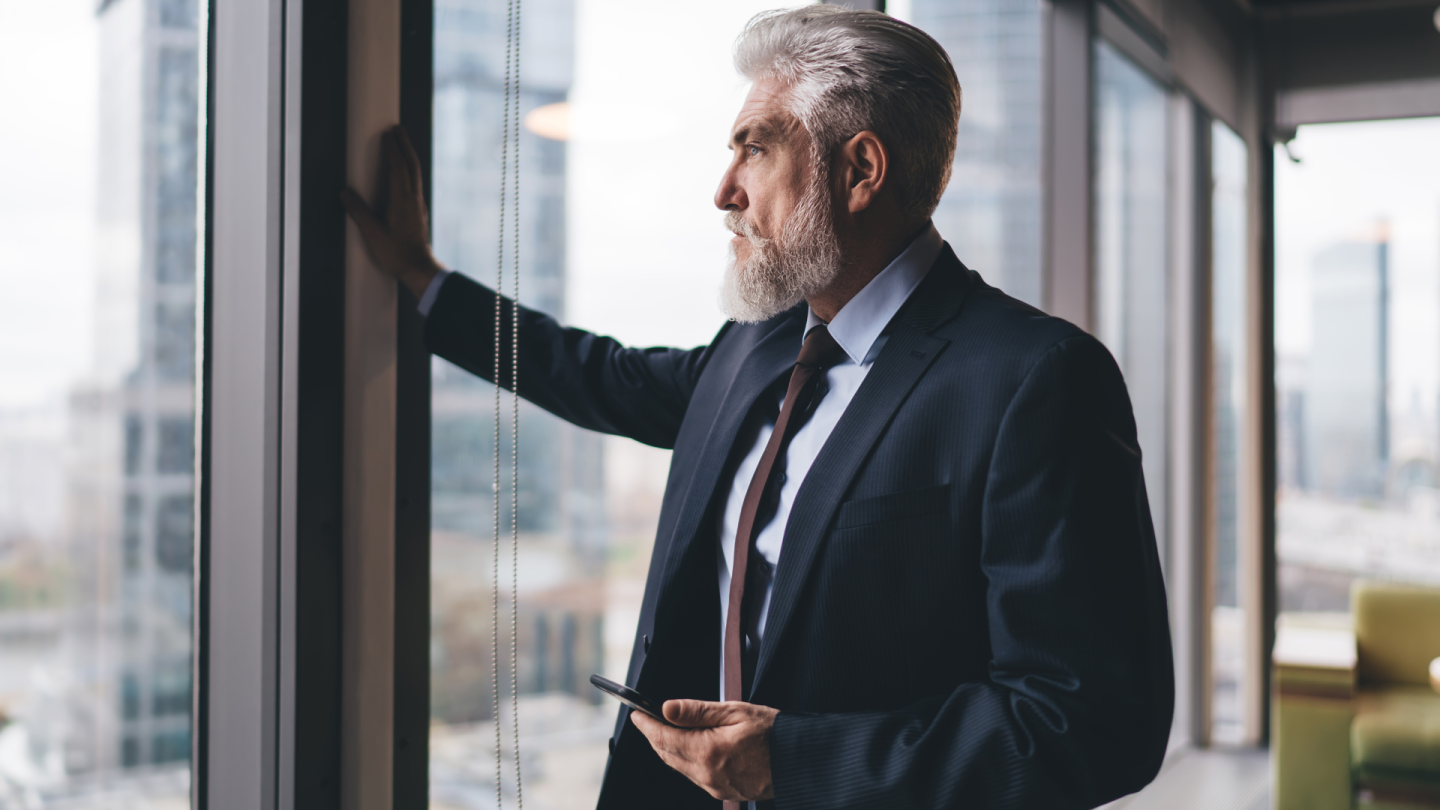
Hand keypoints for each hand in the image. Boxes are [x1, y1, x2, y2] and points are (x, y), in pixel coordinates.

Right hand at [340, 124, 444, 298]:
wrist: (420, 269)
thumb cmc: (397, 254)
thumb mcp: (372, 234)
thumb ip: (359, 212)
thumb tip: (346, 193)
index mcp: (401, 200)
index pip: (397, 167)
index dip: (392, 149)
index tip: (387, 134)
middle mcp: (413, 199)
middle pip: (411, 165)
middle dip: (404, 145)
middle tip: (398, 129)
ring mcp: (419, 205)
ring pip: (416, 174)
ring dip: (409, 156)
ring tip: (402, 144)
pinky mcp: (420, 212)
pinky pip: (416, 183)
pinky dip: (411, 171)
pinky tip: (407, 174)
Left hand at [631, 699, 778, 801]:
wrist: (798, 761)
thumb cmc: (774, 733)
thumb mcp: (736, 711)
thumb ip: (698, 711)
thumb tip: (667, 708)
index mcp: (708, 751)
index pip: (664, 738)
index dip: (646, 725)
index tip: (637, 713)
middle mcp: (707, 773)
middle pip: (667, 754)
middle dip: (654, 736)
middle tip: (647, 719)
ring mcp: (714, 786)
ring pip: (678, 766)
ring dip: (668, 748)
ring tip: (666, 729)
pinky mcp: (721, 791)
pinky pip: (693, 775)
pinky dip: (685, 759)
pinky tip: (689, 746)